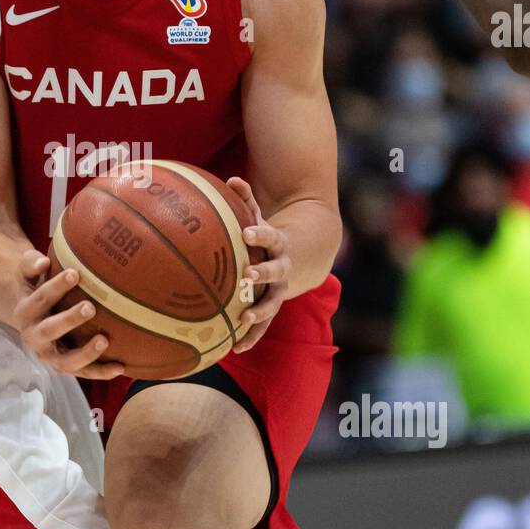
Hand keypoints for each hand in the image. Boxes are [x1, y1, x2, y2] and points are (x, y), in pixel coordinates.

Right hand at [13, 250, 125, 381]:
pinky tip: (120, 367)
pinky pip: (83, 373)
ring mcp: (48, 356)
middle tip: (90, 307)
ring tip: (104, 340)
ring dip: (85, 353)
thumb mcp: (28, 274)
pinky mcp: (64, 367)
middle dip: (69, 319)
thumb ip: (31, 264)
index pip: (40, 299)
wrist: (33, 319)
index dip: (56, 287)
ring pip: (64, 362)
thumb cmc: (37, 289)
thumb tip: (43, 262)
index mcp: (25, 312)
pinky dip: (101, 372)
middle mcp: (33, 337)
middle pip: (49, 330)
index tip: (75, 274)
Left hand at [226, 178, 289, 351]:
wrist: (299, 260)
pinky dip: (251, 336)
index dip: (259, 234)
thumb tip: (230, 180)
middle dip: (262, 273)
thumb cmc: (266, 236)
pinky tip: (234, 348)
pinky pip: (263, 325)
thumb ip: (246, 201)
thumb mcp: (259, 217)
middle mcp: (282, 267)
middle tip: (247, 275)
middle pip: (275, 271)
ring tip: (244, 319)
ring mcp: (280, 290)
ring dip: (259, 311)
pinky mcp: (272, 308)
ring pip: (272, 302)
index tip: (247, 233)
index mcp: (278, 243)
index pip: (270, 236)